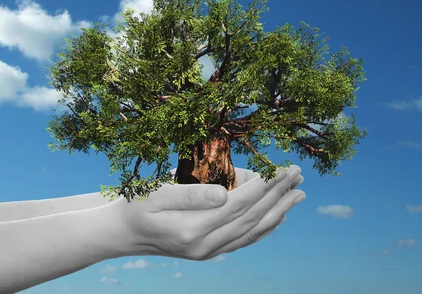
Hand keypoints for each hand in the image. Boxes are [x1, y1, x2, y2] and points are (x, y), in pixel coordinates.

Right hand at [113, 165, 304, 260]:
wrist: (123, 234)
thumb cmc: (136, 205)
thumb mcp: (157, 193)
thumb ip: (192, 194)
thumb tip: (227, 192)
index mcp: (193, 229)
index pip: (240, 205)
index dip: (265, 186)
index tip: (282, 169)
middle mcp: (205, 246)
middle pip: (252, 218)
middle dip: (278, 195)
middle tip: (298, 175)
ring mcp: (209, 252)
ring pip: (252, 232)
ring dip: (279, 211)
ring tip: (298, 194)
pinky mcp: (209, 252)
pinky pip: (244, 240)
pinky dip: (264, 228)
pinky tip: (278, 218)